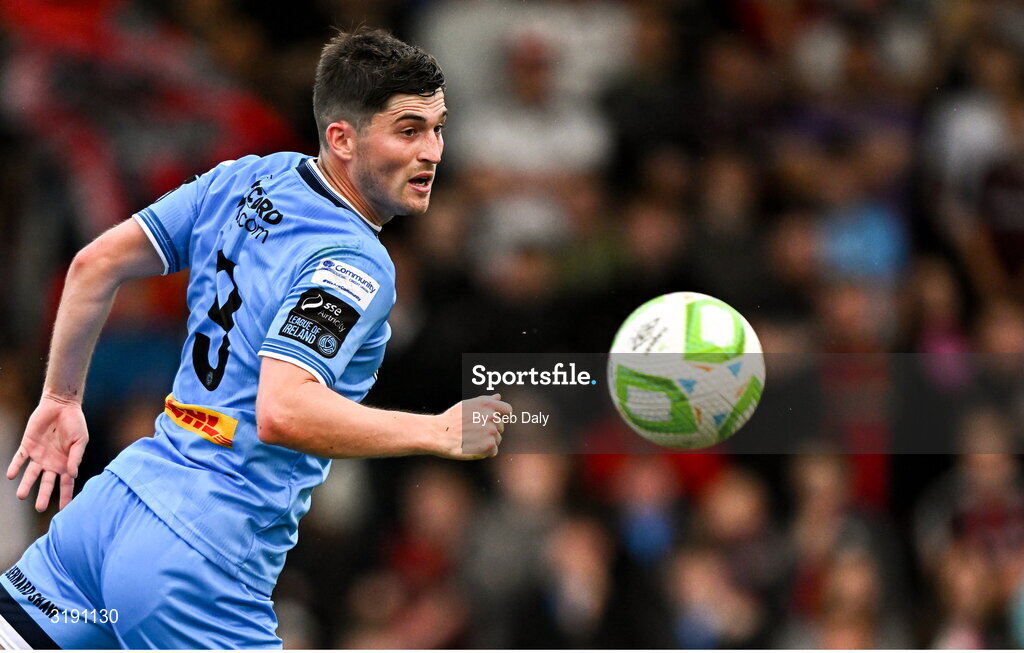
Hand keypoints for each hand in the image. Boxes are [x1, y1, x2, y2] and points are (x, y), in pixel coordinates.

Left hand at [6, 394, 88, 510]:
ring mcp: (39, 455)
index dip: (65, 496)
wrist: (61, 405)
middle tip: (39, 508)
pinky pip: (19, 459)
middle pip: (46, 483)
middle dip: (42, 495)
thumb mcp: (80, 441)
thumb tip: (72, 474)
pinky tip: (11, 475)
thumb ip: (76, 457)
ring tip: (21, 495)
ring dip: (26, 485)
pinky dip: (15, 467)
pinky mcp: (27, 446)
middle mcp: (51, 463)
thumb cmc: (75, 423)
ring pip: (31, 474)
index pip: (65, 483)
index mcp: (66, 463)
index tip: (64, 509)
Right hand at [433, 394, 511, 459]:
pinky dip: (484, 452)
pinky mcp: (489, 445)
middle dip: (490, 430)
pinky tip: (472, 448)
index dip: (500, 417)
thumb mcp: (467, 404)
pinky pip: (493, 451)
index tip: (489, 421)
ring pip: (497, 440)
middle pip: (501, 427)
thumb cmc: (452, 419)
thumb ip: (485, 400)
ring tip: (471, 440)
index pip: (507, 410)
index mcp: (488, 405)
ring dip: (487, 442)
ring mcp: (491, 431)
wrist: (439, 435)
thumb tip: (498, 397)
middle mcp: (492, 417)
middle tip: (472, 432)